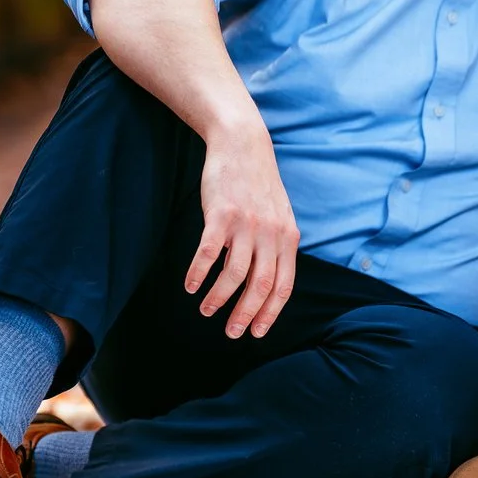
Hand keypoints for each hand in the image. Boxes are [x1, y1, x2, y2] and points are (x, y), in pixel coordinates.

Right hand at [186, 122, 298, 337]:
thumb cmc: (258, 184)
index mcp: (288, 237)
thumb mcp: (279, 215)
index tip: (257, 333)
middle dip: (245, 315)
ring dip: (218, 298)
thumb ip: (277, 245)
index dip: (270, 313)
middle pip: (260, 286)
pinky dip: (199, 273)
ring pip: (234, 274)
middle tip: (231, 332)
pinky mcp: (221, 215)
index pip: (283, 286)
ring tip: (206, 310)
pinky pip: (208, 253)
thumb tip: (268, 282)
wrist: (243, 144)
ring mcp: (246, 224)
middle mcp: (271, 234)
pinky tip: (190, 285)